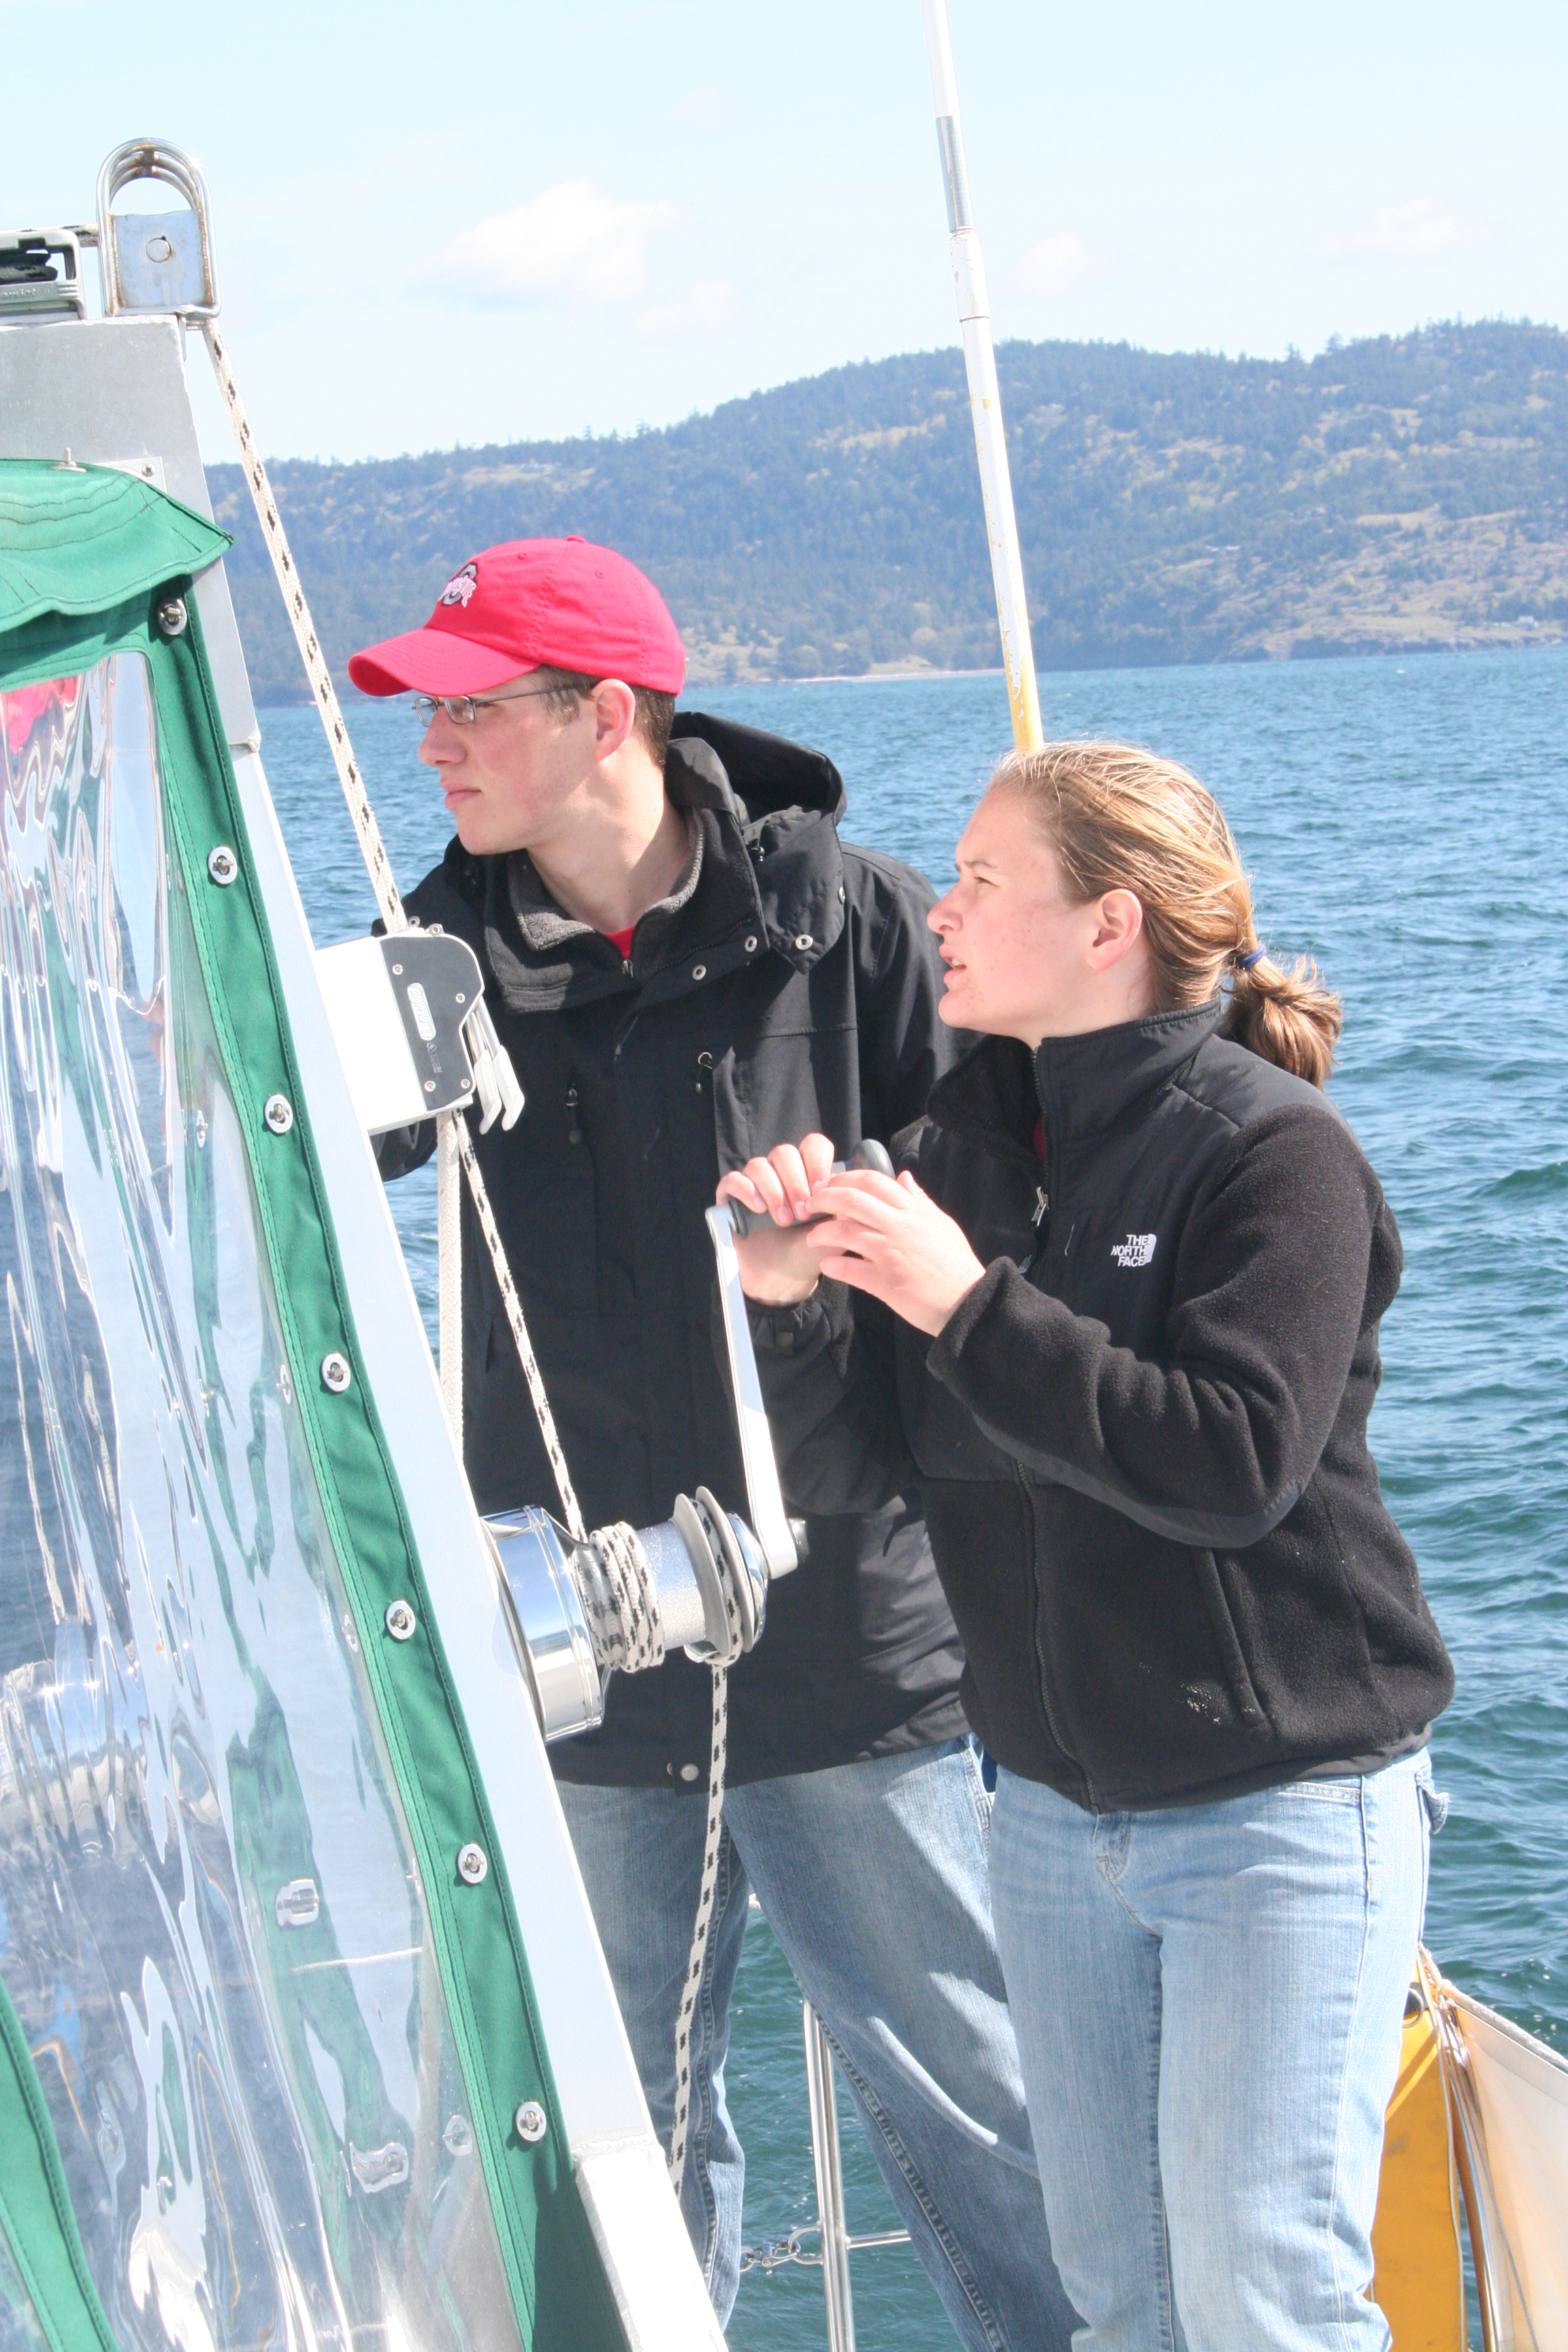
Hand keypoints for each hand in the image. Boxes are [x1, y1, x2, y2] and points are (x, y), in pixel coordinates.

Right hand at [716, 1135, 838, 1304]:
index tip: (820, 1190)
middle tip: (803, 1213)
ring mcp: (755, 1184)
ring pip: (759, 1165)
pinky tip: (758, 1208)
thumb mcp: (836, 1232)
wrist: (784, 1278)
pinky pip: (732, 1180)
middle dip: (795, 1181)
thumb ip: (845, 1209)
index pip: (813, 1145)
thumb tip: (846, 1189)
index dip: (816, 1161)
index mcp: (808, 1173)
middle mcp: (780, 1173)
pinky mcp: (732, 1199)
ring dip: (774, 1190)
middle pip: (784, 1152)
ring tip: (784, 1219)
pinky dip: (745, 1189)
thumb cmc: (810, 1251)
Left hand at [802, 1168, 987, 1335]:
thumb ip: (920, 1199)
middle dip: (824, 1199)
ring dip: (821, 1233)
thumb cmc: (955, 1262)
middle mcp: (899, 1227)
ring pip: (844, 1233)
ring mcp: (890, 1254)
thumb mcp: (942, 1223)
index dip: (845, 1178)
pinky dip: (833, 1265)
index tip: (830, 1184)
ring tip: (811, 1239)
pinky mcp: (885, 1282)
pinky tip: (826, 1265)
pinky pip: (849, 1269)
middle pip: (851, 1201)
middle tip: (811, 1205)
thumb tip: (904, 1176)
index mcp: (912, 1211)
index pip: (873, 1181)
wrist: (967, 1301)